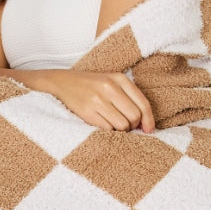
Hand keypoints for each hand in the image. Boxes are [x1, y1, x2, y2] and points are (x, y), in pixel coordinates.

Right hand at [38, 70, 155, 132]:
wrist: (62, 82)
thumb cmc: (91, 85)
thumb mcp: (111, 82)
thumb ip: (129, 97)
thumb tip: (146, 124)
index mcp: (119, 78)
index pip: (143, 104)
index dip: (149, 120)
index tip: (149, 130)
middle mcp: (109, 87)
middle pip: (134, 117)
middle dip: (133, 125)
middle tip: (126, 125)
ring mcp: (97, 100)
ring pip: (122, 126)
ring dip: (120, 130)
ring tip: (112, 123)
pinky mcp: (87, 112)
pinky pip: (107, 129)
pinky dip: (108, 130)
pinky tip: (102, 123)